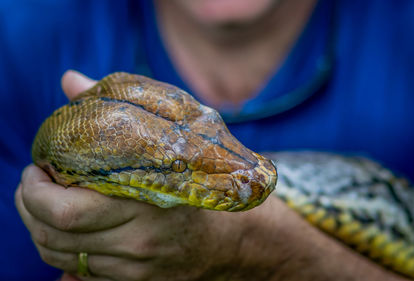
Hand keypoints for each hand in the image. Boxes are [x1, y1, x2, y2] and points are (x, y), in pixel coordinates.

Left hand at [15, 71, 411, 280]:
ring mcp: (134, 268)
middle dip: (29, 207)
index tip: (38, 168)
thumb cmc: (202, 181)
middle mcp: (137, 243)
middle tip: (34, 184)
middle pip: (54, 236)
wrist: (233, 240)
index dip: (35, 190)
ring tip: (46, 204)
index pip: (66, 210)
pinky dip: (62, 251)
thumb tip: (71, 80)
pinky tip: (67, 231)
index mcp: (146, 204)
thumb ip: (120, 111)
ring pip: (60, 257)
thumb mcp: (172, 138)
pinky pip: (79, 274)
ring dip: (40, 229)